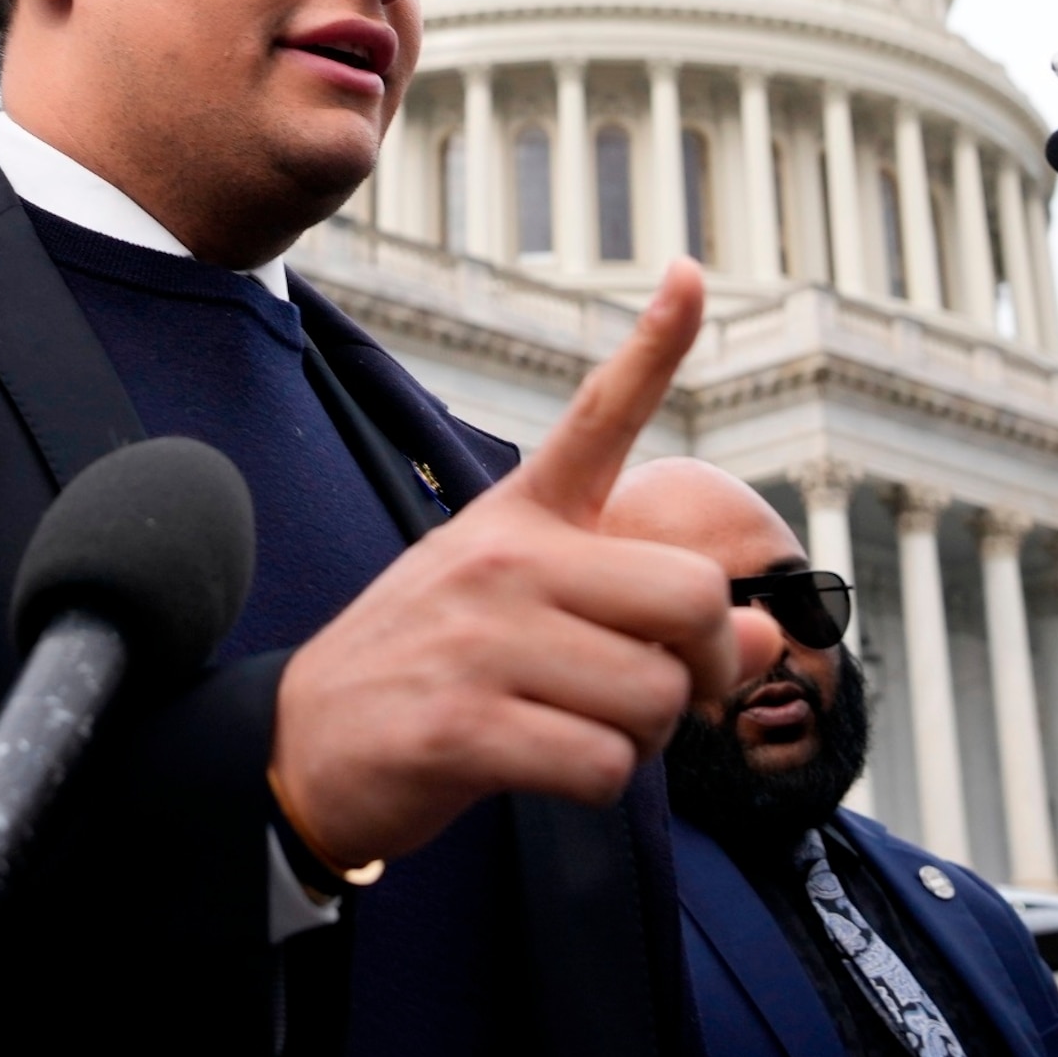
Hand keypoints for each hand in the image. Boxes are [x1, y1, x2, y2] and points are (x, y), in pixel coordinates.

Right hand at [271, 261, 779, 869]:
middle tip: (675, 693)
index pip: (598, 418)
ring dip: (645, 739)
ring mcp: (478, 642)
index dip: (655, 346)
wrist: (300, 744)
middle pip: (693, 598)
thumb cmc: (434, 670)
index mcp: (518, 518)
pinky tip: (539, 769)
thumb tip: (757, 635)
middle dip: (708, 667)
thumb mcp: (527, 616)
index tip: (693, 273)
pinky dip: (597, 783)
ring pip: (657, 697)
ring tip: (578, 728)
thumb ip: (640, 614)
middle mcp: (501, 561)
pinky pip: (603, 766)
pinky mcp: (462, 727)